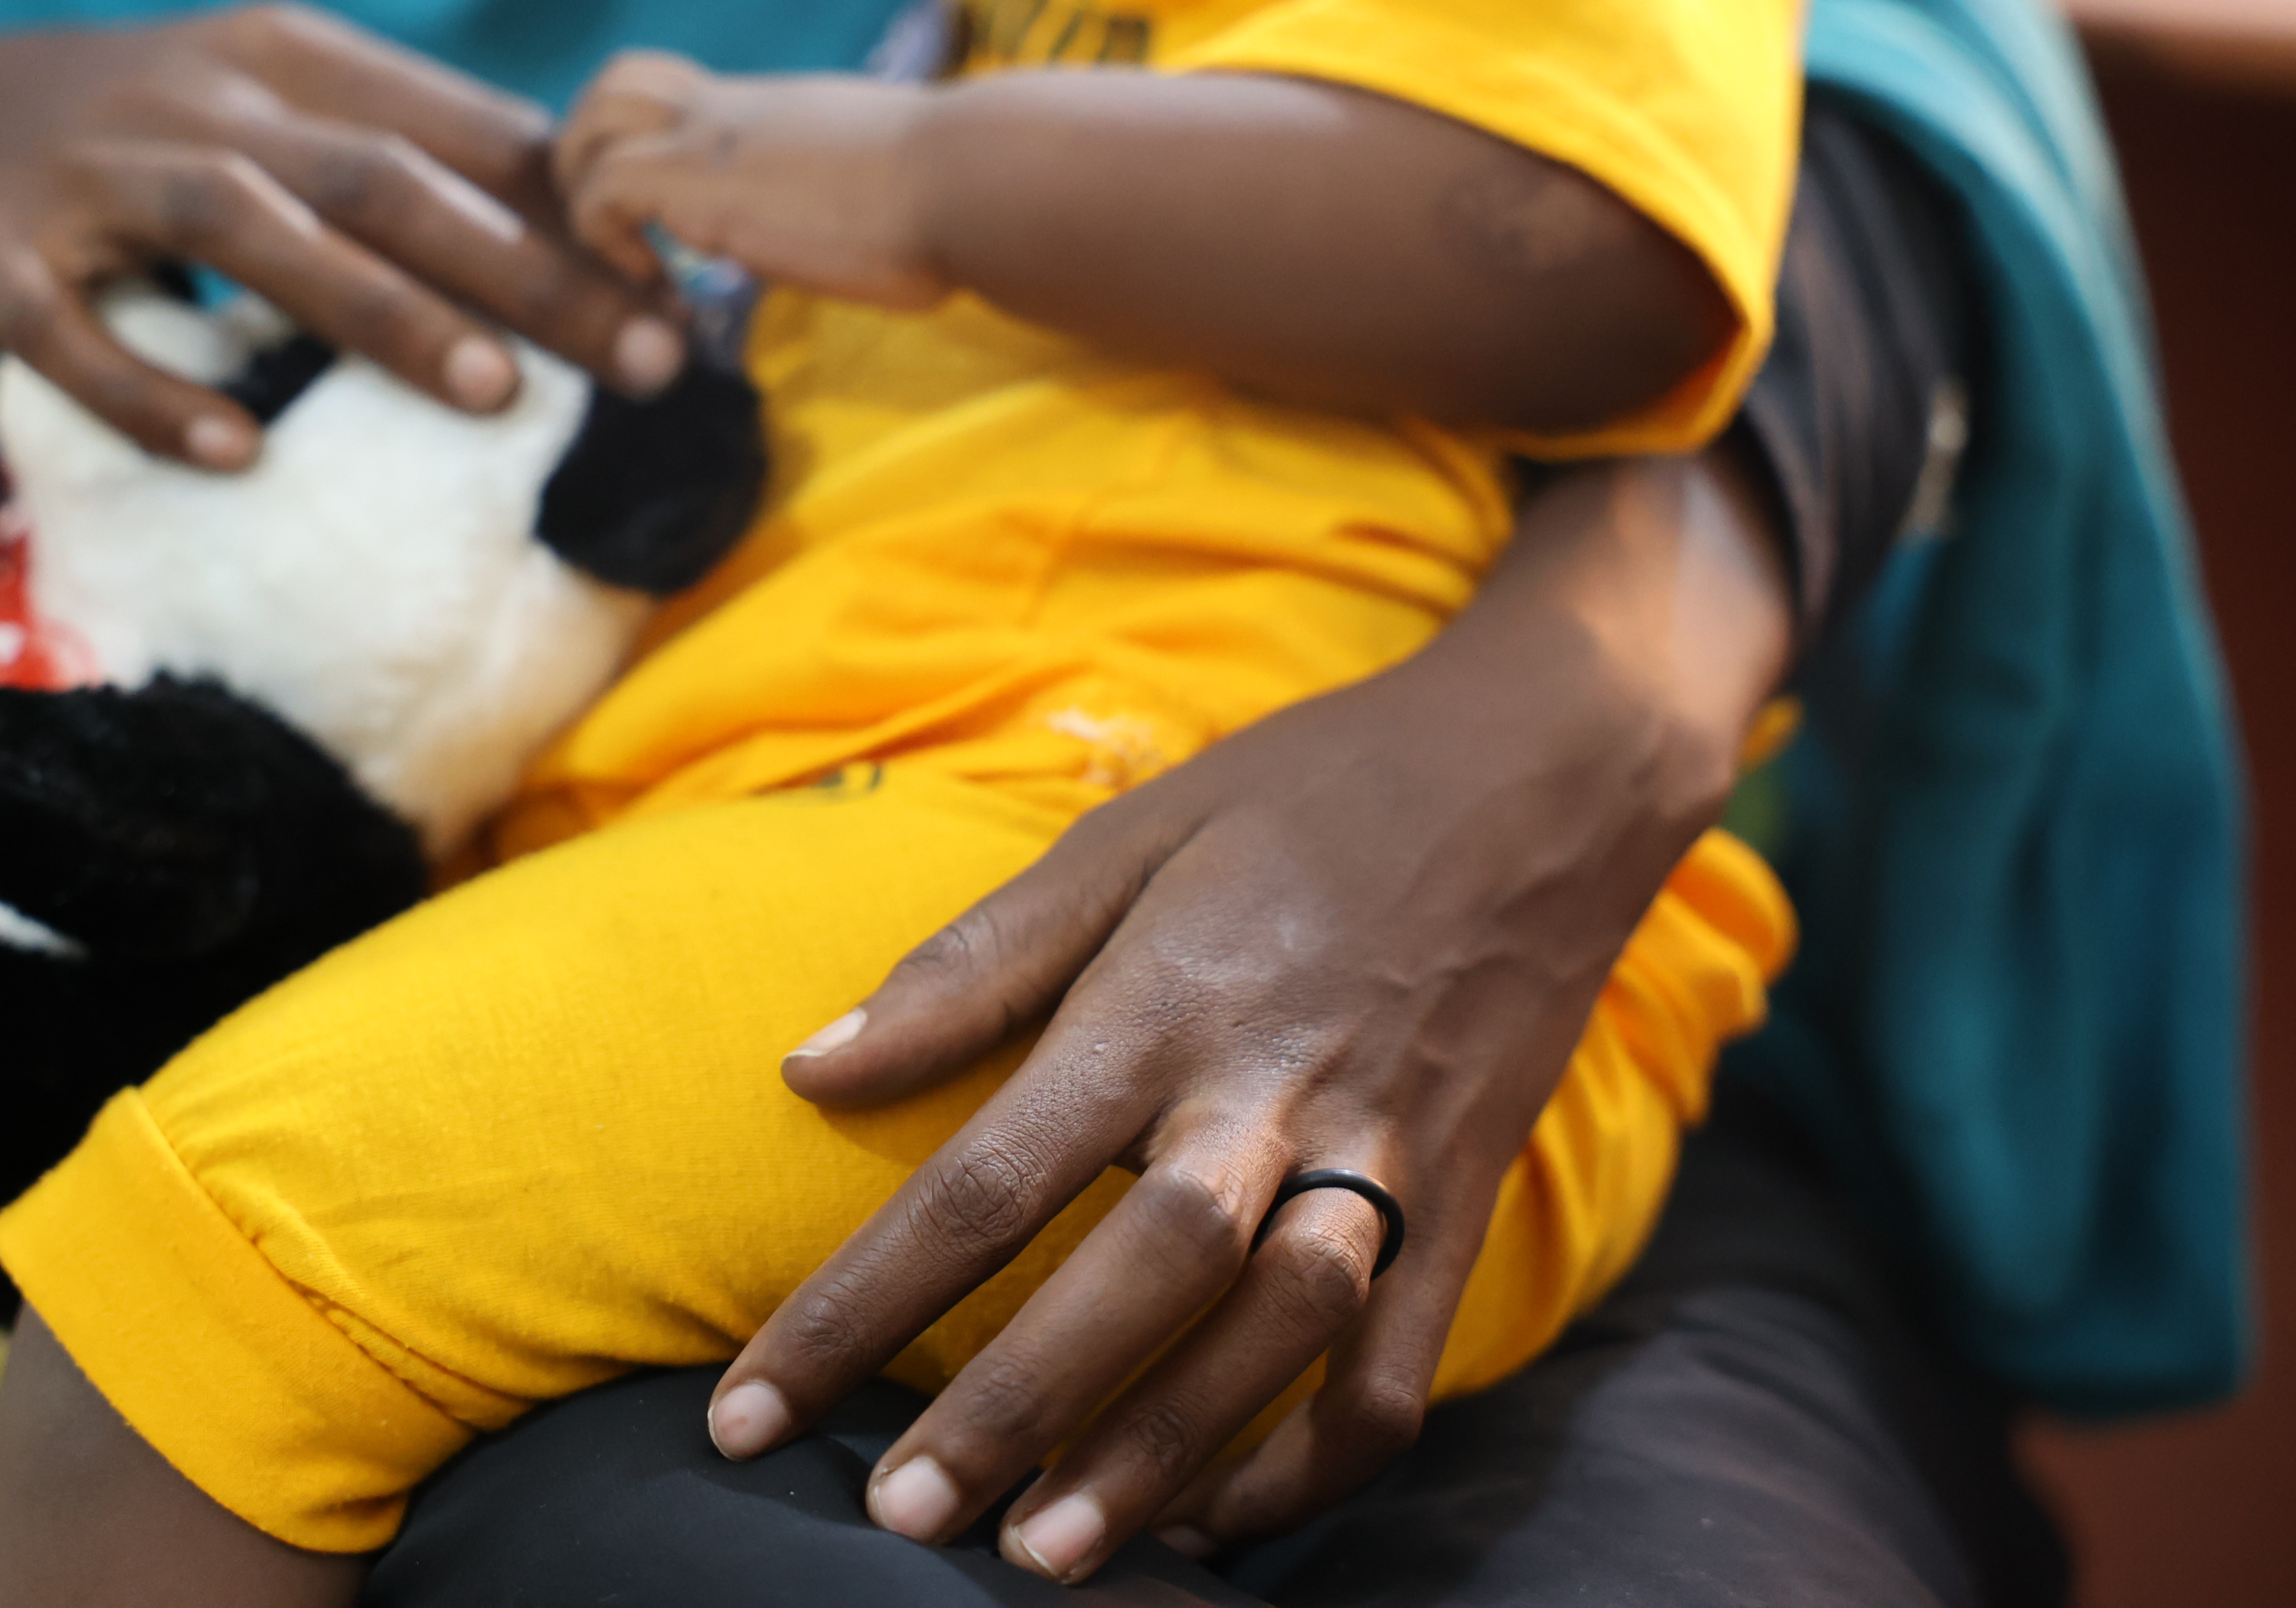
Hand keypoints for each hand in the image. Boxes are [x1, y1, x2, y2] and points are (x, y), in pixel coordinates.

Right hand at [0, 1, 686, 469]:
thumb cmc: (128, 142)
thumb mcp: (262, 112)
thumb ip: (396, 164)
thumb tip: (576, 255)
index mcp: (284, 57)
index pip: (455, 128)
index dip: (572, 215)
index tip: (671, 298)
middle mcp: (196, 97)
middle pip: (383, 176)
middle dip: (523, 271)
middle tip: (633, 360)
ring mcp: (88, 175)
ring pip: (248, 227)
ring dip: (377, 308)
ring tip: (490, 392)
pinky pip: (75, 332)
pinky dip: (157, 389)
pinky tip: (237, 453)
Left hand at [555, 51, 948, 308]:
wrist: (966, 181)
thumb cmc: (957, 198)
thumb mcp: (886, 185)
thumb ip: (852, 194)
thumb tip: (875, 229)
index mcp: (777, 111)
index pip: (682, 95)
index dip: (656, 149)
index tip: (676, 227)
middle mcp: (733, 107)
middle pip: (617, 82)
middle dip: (598, 155)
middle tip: (628, 237)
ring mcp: (709, 137)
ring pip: (590, 121)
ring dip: (588, 193)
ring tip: (631, 262)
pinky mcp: (695, 179)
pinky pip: (600, 191)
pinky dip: (607, 240)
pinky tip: (660, 287)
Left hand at [706, 451, 1792, 1581]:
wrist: (1545, 766)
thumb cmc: (1307, 791)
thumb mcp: (1125, 837)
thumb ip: (971, 966)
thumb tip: (809, 1071)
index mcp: (1165, 998)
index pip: (983, 1179)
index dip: (855, 1306)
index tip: (750, 1409)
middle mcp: (1273, 1089)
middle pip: (1134, 1276)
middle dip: (1011, 1409)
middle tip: (902, 1518)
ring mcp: (1385, 1150)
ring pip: (1274, 1336)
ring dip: (1163, 1453)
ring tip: (1050, 1551)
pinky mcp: (1466, 1193)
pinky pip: (1397, 1362)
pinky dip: (1314, 1458)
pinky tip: (1219, 1512)